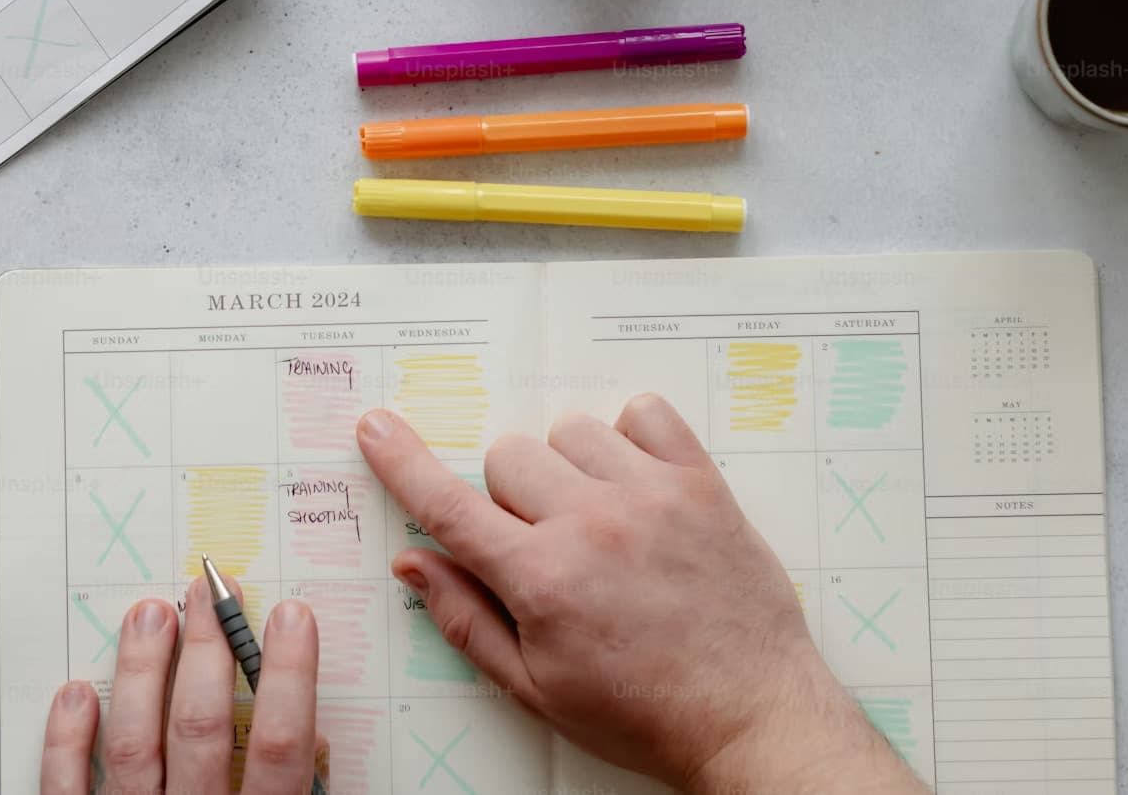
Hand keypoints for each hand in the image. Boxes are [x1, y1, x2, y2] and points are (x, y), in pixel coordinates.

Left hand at [41, 580, 325, 794]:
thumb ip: (305, 789)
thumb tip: (317, 740)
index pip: (280, 748)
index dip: (288, 677)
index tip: (292, 616)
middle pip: (201, 729)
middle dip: (207, 650)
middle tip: (207, 589)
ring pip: (133, 746)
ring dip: (141, 672)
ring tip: (149, 613)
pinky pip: (67, 789)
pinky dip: (67, 741)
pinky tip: (76, 693)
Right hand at [357, 397, 923, 794]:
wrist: (752, 716)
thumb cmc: (644, 713)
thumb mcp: (537, 688)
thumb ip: (466, 620)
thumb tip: (412, 563)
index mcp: (542, 581)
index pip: (448, 506)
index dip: (402, 463)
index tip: (375, 427)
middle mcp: (592, 525)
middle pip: (506, 456)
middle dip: (510, 495)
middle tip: (544, 542)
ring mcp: (651, 497)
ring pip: (569, 430)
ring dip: (569, 465)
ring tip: (599, 518)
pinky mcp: (702, 484)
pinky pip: (646, 411)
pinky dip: (633, 435)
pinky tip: (638, 484)